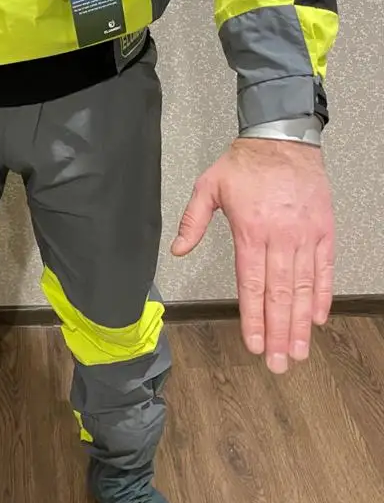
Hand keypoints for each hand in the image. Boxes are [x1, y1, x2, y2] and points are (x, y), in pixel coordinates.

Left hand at [171, 138, 333, 373]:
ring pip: (303, 287)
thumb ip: (192, 221)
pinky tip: (317, 318)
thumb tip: (177, 250)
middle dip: (279, 333)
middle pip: (279, 295)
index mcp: (250, 232)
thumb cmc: (244, 163)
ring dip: (301, 323)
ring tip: (298, 351)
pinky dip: (322, 294)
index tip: (255, 345)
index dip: (254, 318)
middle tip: (279, 363)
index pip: (252, 285)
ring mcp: (305, 235)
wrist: (282, 139)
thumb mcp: (208, 186)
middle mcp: (280, 238)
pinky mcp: (323, 230)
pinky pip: (324, 269)